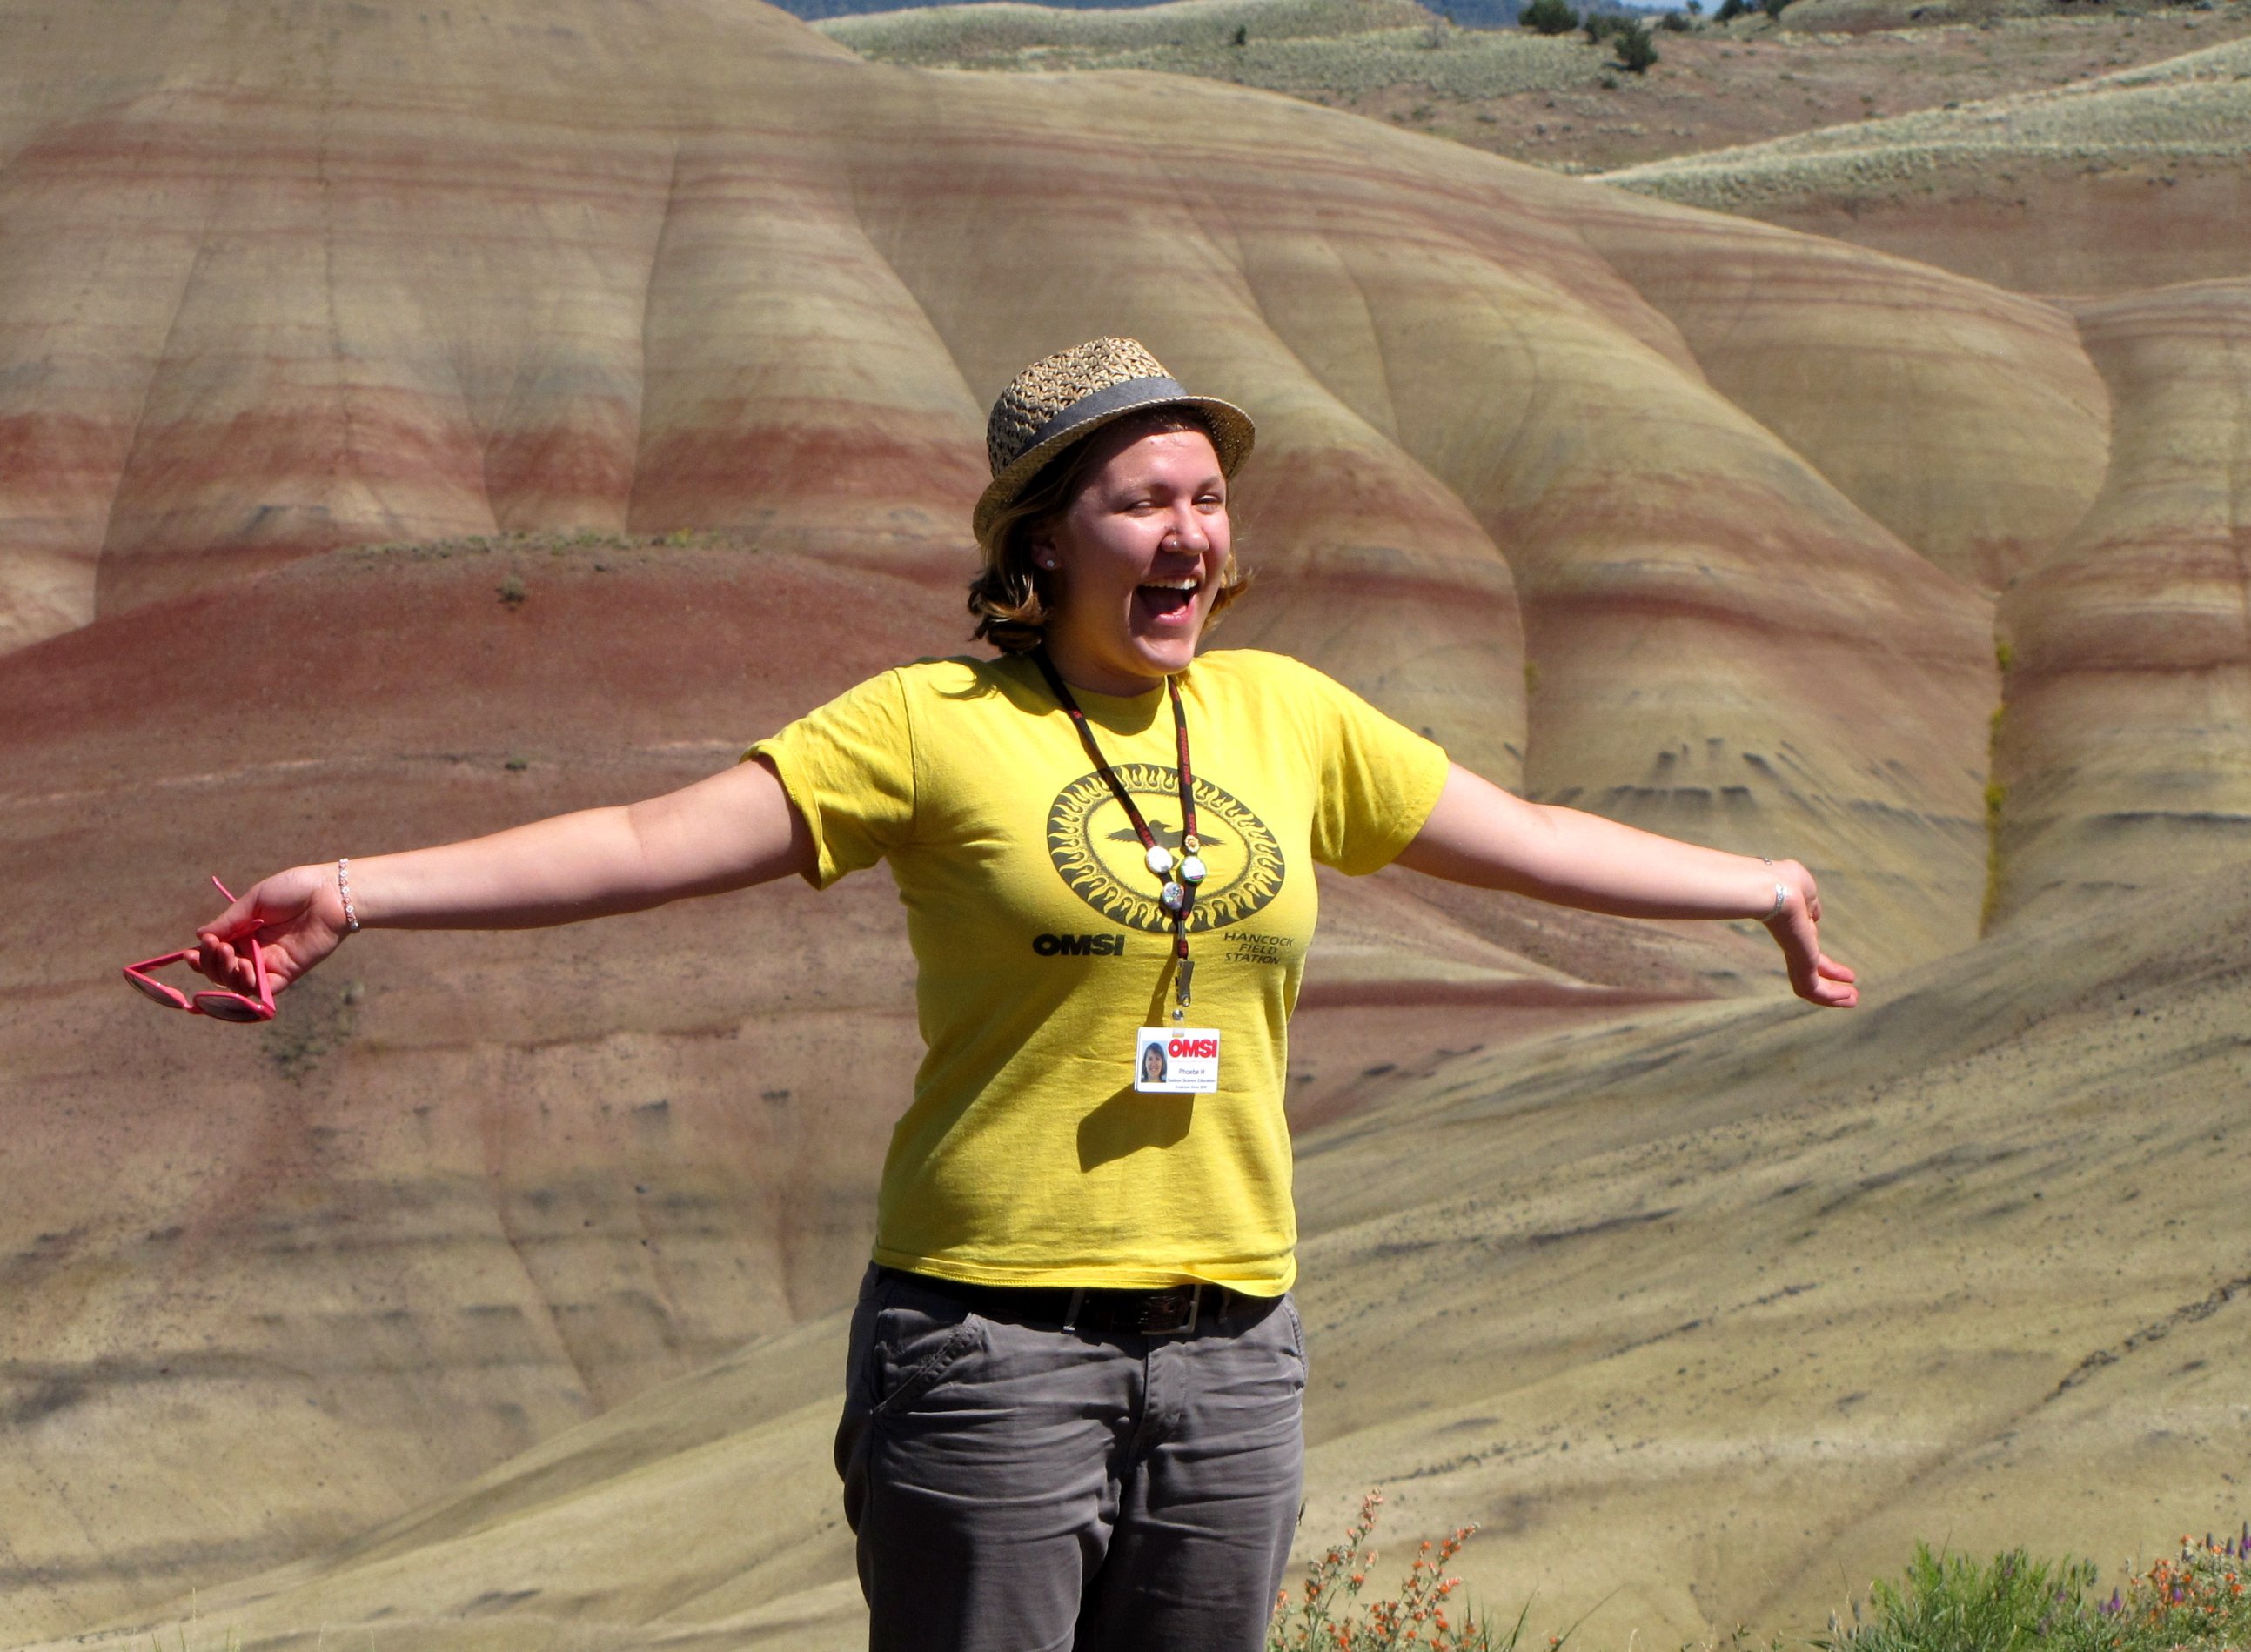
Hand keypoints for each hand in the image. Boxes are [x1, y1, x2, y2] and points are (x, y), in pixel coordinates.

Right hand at [193, 864, 352, 996]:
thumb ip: (228, 921)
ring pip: (239, 985)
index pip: (215, 954)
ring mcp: (271, 965)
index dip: (201, 957)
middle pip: (223, 972)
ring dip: (227, 975)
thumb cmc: (294, 889)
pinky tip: (246, 968)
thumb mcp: (254, 901)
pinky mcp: (288, 973)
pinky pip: (264, 990)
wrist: (329, 893)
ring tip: (231, 956)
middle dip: (212, 964)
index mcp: (244, 933)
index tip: (193, 951)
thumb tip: (199, 936)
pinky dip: (249, 986)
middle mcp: (255, 952)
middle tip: (217, 948)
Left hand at [1764, 860, 1857, 1007]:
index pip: (1809, 945)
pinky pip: (1814, 988)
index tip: (1845, 971)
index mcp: (1793, 923)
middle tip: (1851, 992)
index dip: (1826, 959)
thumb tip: (1814, 914)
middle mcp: (1792, 941)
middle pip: (1810, 966)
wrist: (1775, 889)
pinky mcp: (1799, 964)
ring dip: (1833, 994)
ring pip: (1810, 984)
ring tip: (1853, 1000)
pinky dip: (1830, 995)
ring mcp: (1794, 954)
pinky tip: (1847, 997)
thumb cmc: (1785, 881)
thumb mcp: (1803, 887)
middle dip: (1831, 978)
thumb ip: (1810, 902)